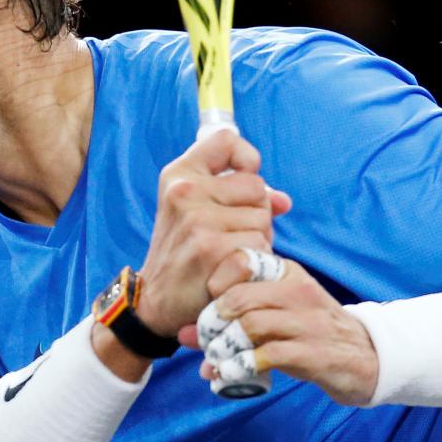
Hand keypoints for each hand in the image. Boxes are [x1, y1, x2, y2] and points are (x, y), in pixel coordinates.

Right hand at [136, 129, 291, 336]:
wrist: (156, 301)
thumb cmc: (184, 252)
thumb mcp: (196, 212)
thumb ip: (239, 196)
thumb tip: (284, 200)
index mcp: (178, 174)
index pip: (226, 140)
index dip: (245, 159)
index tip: (241, 180)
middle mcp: (185, 190)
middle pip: (256, 185)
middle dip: (256, 212)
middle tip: (230, 234)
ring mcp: (198, 220)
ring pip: (263, 218)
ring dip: (258, 239)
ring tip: (230, 253)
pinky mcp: (212, 249)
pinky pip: (261, 245)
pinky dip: (255, 261)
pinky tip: (233, 269)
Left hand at [176, 257, 380, 405]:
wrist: (367, 357)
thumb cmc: (310, 331)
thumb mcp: (279, 313)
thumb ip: (235, 318)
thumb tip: (181, 335)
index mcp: (287, 273)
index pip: (241, 262)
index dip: (213, 286)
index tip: (204, 311)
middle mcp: (297, 291)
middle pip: (240, 298)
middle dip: (212, 322)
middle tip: (203, 341)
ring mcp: (307, 322)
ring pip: (251, 325)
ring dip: (224, 348)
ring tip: (214, 362)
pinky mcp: (312, 352)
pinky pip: (267, 356)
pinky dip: (241, 368)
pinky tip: (229, 376)